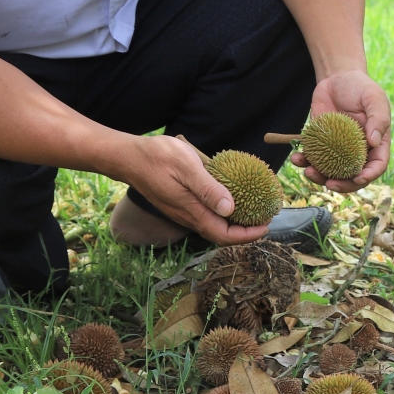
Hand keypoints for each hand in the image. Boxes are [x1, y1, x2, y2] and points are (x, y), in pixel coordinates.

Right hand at [117, 134, 270, 244]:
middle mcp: (188, 216)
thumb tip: (231, 209)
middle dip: (244, 231)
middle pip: (220, 234)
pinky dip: (222, 210)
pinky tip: (230, 196)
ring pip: (212, 225)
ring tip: (253, 208)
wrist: (128, 157)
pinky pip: (205, 214)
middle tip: (264, 217)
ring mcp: (182, 211)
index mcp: (191, 211)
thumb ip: (208, 189)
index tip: (266, 225)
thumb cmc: (157, 158)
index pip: (224, 235)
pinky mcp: (179, 203)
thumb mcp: (187, 167)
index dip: (247, 235)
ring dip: (234, 222)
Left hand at [293, 69, 390, 190]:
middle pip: (352, 176)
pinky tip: (297, 158)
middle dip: (342, 185)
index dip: (368, 176)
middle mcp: (358, 151)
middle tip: (329, 184)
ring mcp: (338, 150)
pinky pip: (313, 158)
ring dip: (320, 177)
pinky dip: (305, 161)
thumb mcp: (374, 98)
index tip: (357, 178)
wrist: (336, 78)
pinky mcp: (320, 144)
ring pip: (331, 172)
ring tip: (309, 171)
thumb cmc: (360, 87)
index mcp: (376, 144)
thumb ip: (378, 118)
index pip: (377, 166)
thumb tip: (374, 142)